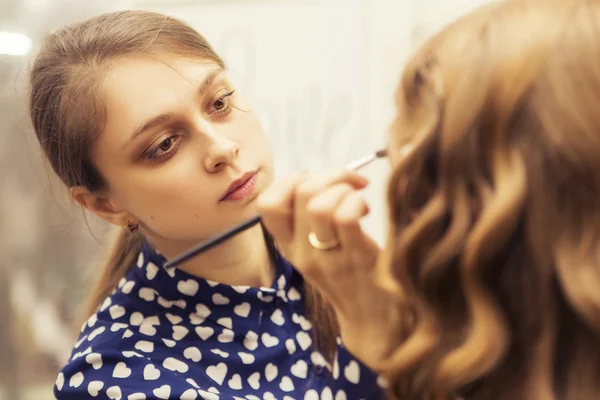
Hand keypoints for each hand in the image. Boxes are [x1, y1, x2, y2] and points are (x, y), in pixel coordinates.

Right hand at [257, 168, 400, 369]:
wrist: (373, 322)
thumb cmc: (349, 277)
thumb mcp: (317, 250)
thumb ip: (309, 218)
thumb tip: (319, 177)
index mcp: (288, 246)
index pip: (268, 205)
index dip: (291, 180)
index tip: (316, 182)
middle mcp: (301, 252)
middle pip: (300, 192)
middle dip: (329, 175)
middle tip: (349, 183)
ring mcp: (327, 258)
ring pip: (319, 204)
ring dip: (345, 188)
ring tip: (359, 199)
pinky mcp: (357, 260)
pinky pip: (346, 218)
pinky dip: (357, 202)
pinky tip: (366, 210)